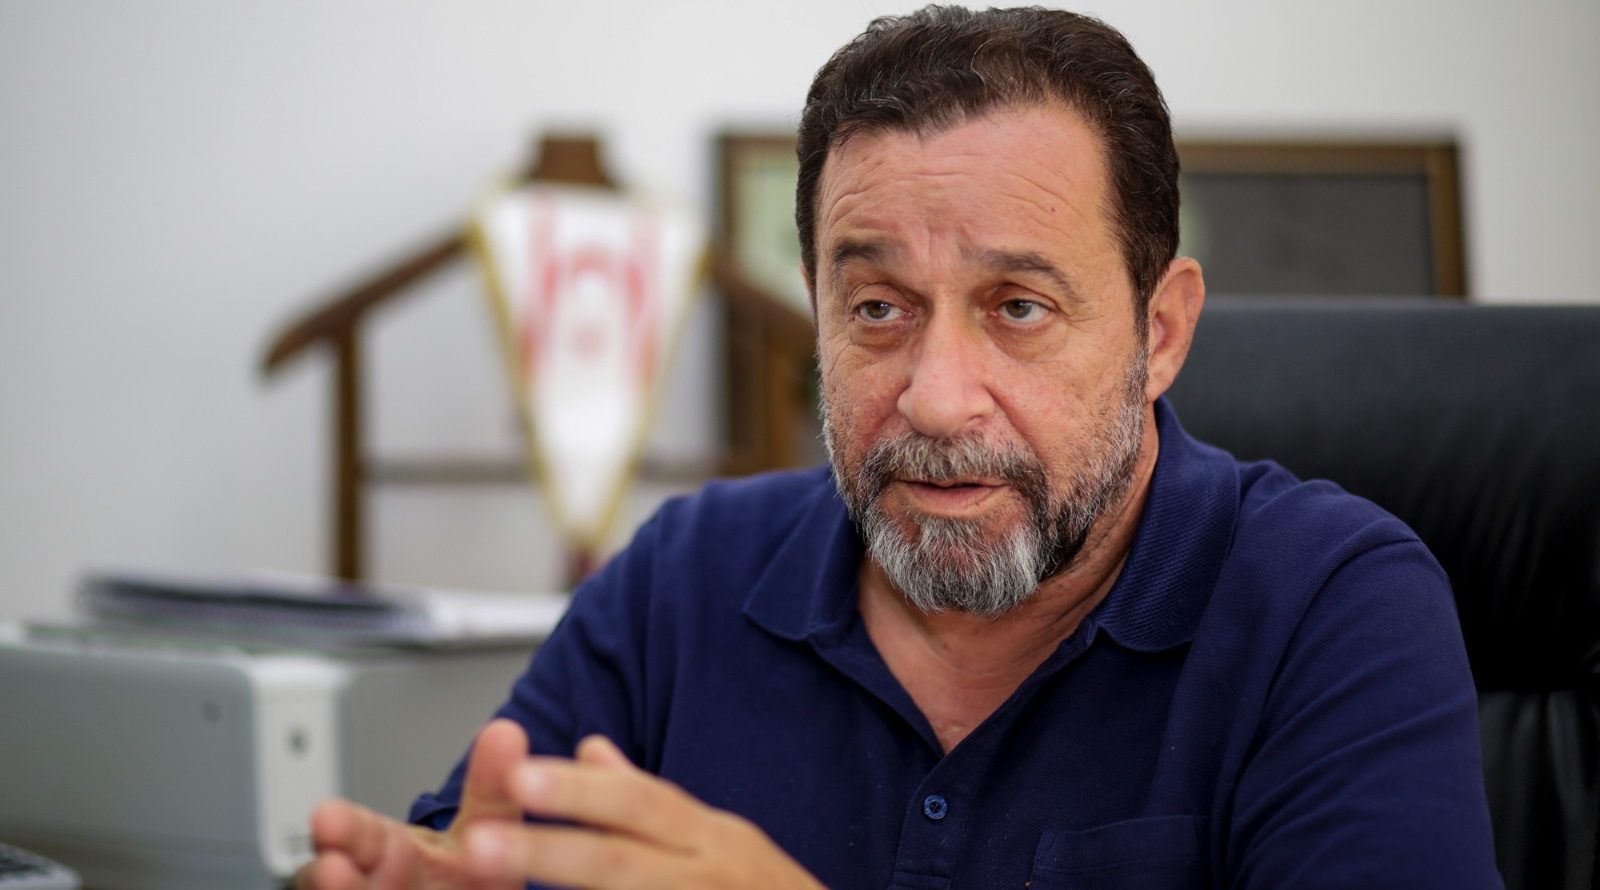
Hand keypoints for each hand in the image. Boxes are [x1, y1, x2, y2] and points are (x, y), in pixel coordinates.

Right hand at [295, 718, 528, 889]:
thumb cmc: (472, 880)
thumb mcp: (486, 835)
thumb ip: (494, 789)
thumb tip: (506, 732)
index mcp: (389, 854)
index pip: (357, 838)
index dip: (341, 830)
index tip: (326, 817)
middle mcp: (369, 888)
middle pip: (336, 883)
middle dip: (329, 877)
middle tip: (334, 867)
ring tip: (343, 878)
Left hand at [461, 735, 825, 889]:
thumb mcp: (717, 842)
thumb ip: (649, 802)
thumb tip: (589, 748)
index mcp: (715, 840)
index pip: (644, 803)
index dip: (579, 791)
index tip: (515, 778)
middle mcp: (716, 876)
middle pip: (626, 861)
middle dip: (551, 851)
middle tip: (481, 845)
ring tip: (495, 880)